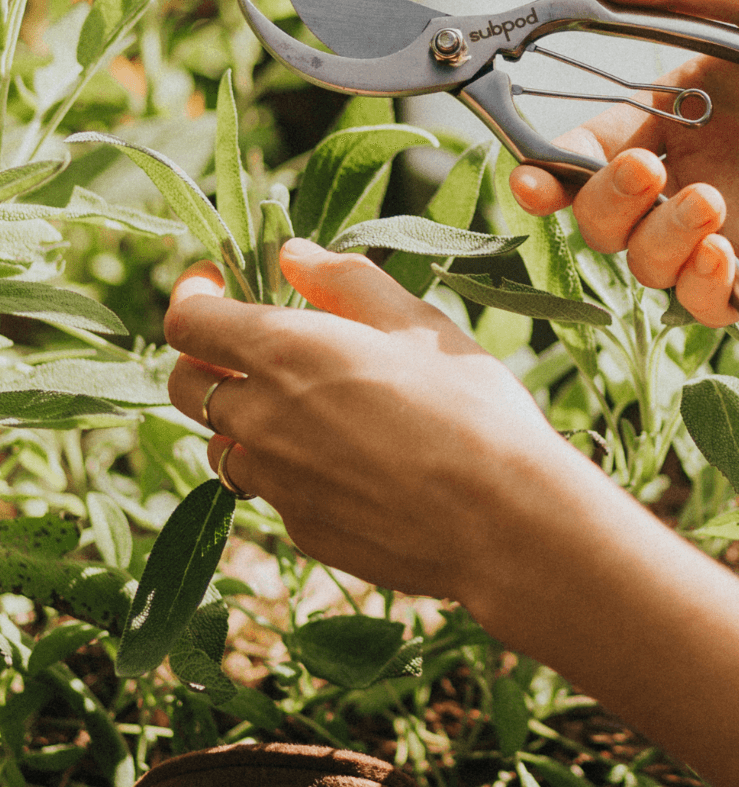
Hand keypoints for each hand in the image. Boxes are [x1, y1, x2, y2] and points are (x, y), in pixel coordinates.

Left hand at [165, 239, 581, 605]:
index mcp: (285, 353)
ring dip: (246, 421)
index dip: (194, 295)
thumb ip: (346, 280)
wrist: (505, 520)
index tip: (220, 284)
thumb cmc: (473, 409)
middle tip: (256, 347)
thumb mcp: (418, 324)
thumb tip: (294, 256)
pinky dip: (290, 471)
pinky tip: (350, 465)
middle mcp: (263, 420)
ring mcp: (278, 483)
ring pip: (224, 446)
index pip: (188, 321)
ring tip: (306, 410)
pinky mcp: (303, 530)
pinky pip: (273, 493)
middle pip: (184, 386)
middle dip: (205, 359)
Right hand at [509, 0, 738, 324]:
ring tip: (710, 206)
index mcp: (677, 112)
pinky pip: (706, 307)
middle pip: (598, 216)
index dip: (547, 168)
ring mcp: (732, 229)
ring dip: (655, 240)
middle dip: (600, 202)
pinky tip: (727, 255)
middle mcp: (693, 173)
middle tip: (652, 170)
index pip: (585, 150)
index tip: (531, 173)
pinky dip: (701, 290)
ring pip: (642, 265)